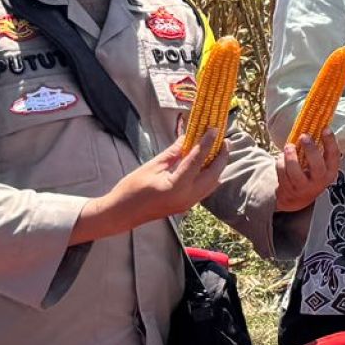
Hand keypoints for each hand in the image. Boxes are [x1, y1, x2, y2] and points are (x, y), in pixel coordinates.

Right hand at [75, 134, 228, 241]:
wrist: (121, 214)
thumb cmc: (131, 189)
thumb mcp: (152, 167)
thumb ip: (173, 153)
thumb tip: (187, 137)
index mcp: (177, 186)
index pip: (197, 160)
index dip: (207, 143)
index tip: (215, 130)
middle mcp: (188, 197)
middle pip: (214, 174)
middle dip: (221, 156)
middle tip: (224, 140)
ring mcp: (189, 204)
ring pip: (213, 183)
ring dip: (218, 166)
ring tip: (218, 149)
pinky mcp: (187, 206)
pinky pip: (206, 189)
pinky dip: (210, 176)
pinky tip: (208, 164)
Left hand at [276, 132, 340, 212]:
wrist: (298, 198)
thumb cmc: (311, 175)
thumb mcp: (321, 165)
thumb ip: (319, 150)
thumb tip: (316, 126)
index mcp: (330, 171)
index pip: (334, 156)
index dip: (330, 142)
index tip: (325, 128)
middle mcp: (319, 180)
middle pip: (317, 166)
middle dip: (310, 150)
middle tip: (304, 136)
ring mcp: (303, 186)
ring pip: (295, 172)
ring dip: (290, 156)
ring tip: (289, 146)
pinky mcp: (288, 188)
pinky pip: (282, 173)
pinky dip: (280, 162)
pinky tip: (282, 157)